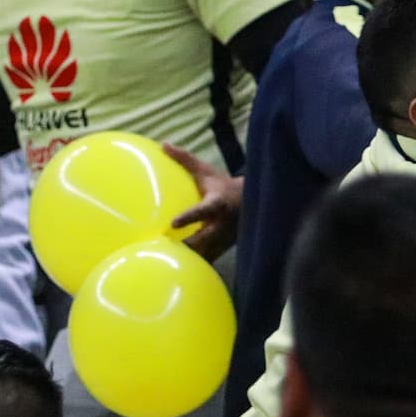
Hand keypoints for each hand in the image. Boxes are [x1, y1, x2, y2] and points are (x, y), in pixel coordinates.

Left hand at [163, 143, 242, 261]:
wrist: (251, 202)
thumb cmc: (222, 186)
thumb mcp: (206, 172)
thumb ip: (185, 160)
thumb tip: (164, 144)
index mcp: (218, 203)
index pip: (204, 210)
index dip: (190, 217)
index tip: (173, 223)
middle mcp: (223, 223)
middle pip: (205, 238)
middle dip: (187, 246)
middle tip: (165, 250)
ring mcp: (225, 238)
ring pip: (207, 253)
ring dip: (190, 259)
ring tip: (166, 266)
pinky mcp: (224, 249)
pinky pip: (208, 259)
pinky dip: (194, 265)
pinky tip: (177, 272)